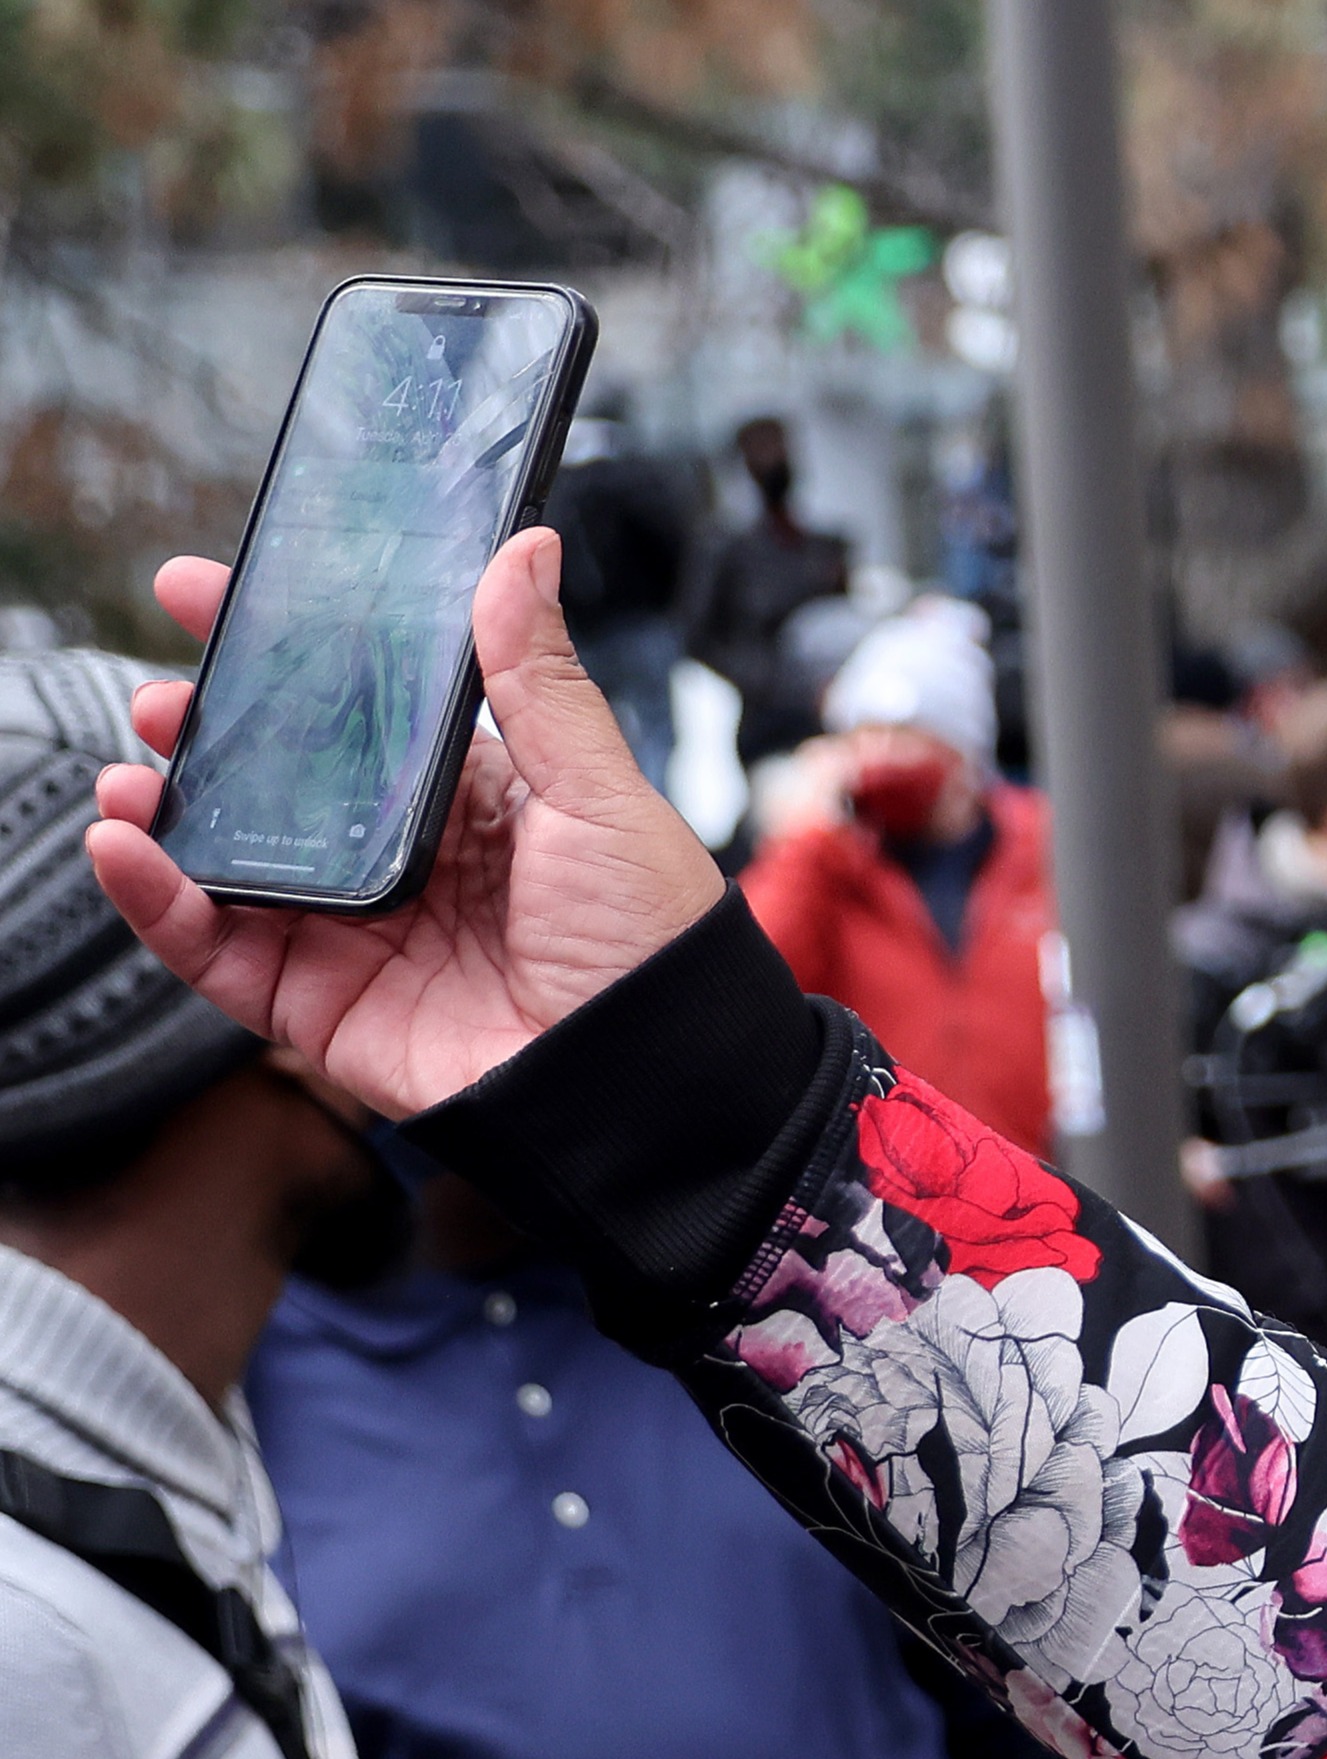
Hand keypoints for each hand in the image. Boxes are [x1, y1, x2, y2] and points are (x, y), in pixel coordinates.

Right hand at [83, 531, 731, 1123]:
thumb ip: (539, 682)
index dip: (288, 657)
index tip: (210, 591)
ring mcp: (357, 934)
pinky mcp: (320, 1006)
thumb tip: (521, 552)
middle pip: (283, 783)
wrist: (654, 1092)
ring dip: (169, 809)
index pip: (361, 714)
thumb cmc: (653, 947)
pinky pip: (217, 951)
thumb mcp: (603, 797)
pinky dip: (158, 902)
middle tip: (167, 690)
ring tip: (137, 764)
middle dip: (212, 730)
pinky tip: (126, 848)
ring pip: (233, 861)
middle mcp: (407, 863)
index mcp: (476, 801)